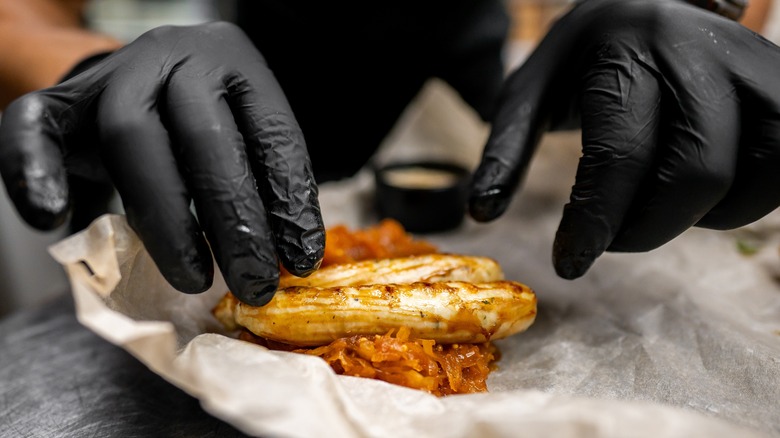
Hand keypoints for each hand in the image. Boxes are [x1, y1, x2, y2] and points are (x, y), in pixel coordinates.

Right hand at [0, 22, 324, 305]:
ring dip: (166, 220)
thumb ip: (262, 182)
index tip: (300, 257)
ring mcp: (117, 73)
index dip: (289, 200)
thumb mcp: (243, 137)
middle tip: (254, 283)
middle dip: (234, 221)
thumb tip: (289, 258)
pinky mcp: (62, 100)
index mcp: (236, 64)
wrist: (137, 81)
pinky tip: (50, 217)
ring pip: (133, 139)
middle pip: (206, 139)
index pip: (271, 132)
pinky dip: (33, 172)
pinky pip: (33, 127)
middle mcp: (178, 57)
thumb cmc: (201, 125)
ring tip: (193, 277)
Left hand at [469, 0, 779, 277]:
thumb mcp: (529, 94)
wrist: (640, 8)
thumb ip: (505, 150)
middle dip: (648, 227)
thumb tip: (481, 213)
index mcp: (625, 47)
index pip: (622, 150)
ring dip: (703, 214)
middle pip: (698, 169)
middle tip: (609, 238)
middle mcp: (698, 48)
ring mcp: (754, 62)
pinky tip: (697, 190)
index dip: (598, 220)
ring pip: (760, 169)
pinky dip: (744, 200)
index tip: (570, 262)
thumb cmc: (579, 60)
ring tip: (653, 202)